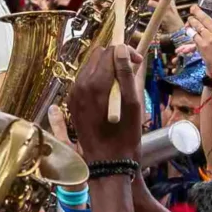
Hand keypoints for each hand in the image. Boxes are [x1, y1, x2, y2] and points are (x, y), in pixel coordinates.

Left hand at [68, 45, 144, 164]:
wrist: (107, 162)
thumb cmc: (125, 135)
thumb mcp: (132, 103)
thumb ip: (125, 73)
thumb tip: (121, 49)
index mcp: (95, 84)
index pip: (110, 51)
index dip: (126, 52)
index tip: (138, 61)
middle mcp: (80, 86)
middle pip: (97, 56)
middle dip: (115, 58)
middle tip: (131, 70)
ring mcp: (74, 94)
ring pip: (90, 67)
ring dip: (106, 69)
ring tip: (121, 84)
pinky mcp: (72, 102)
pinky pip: (85, 81)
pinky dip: (97, 80)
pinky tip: (109, 94)